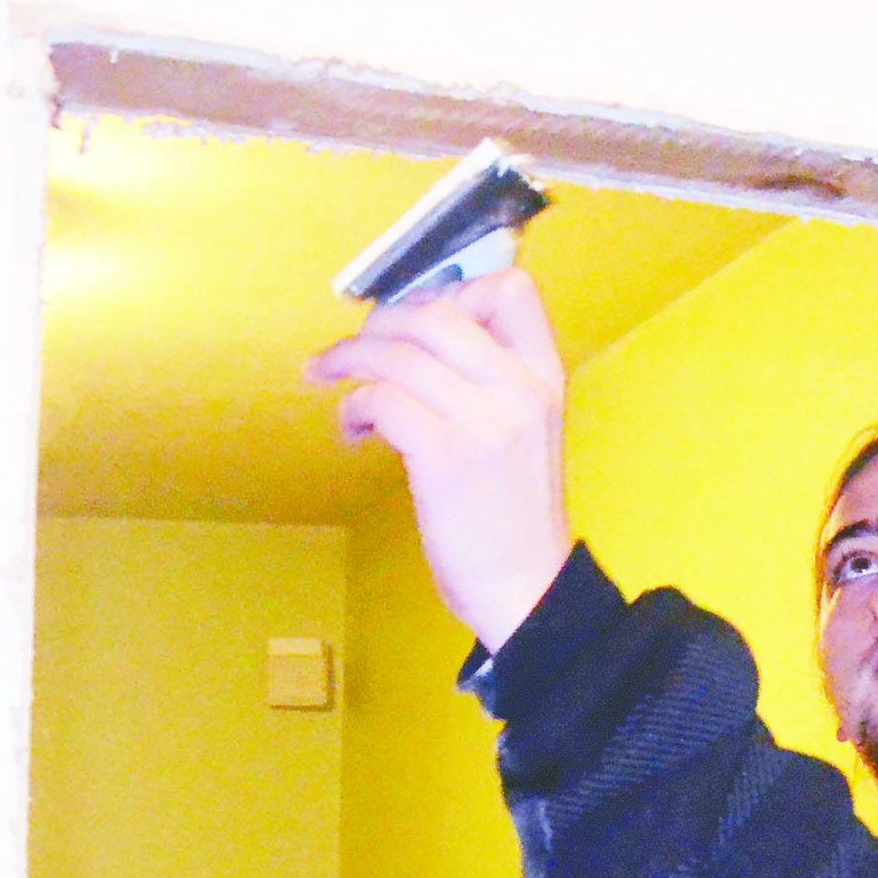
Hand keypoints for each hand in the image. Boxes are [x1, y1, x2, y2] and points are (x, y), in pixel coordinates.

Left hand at [307, 267, 571, 650]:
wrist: (526, 589)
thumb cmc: (514, 516)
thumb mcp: (524, 432)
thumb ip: (489, 381)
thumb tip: (412, 338)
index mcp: (544, 377)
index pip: (511, 289)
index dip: (455, 289)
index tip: (419, 321)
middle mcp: (519, 389)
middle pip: (436, 311)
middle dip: (379, 323)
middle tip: (355, 350)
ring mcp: (484, 421)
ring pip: (397, 353)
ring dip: (349, 361)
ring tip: (333, 383)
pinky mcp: (444, 456)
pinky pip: (381, 399)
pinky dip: (353, 408)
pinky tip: (354, 431)